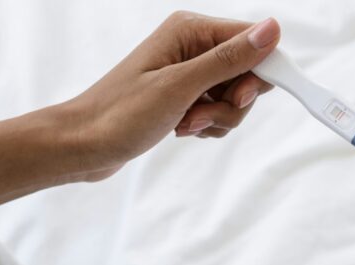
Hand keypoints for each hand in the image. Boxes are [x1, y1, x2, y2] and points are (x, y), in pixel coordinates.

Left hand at [56, 11, 279, 179]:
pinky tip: (181, 129)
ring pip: (233, 96)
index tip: (238, 100)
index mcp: (190, 30)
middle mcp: (191, 44)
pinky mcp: (183, 95)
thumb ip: (229, 59)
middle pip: (247, 71)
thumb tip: (273, 29)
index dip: (257, 73)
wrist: (81, 145)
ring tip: (185, 124)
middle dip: (232, 102)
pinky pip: (217, 110)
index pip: (253, 40)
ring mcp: (187, 71)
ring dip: (217, 118)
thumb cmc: (120, 114)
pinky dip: (206, 125)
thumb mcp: (180, 86)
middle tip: (200, 114)